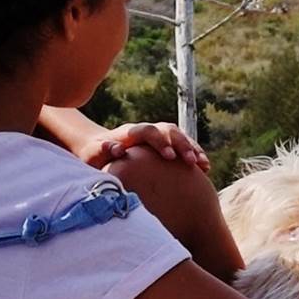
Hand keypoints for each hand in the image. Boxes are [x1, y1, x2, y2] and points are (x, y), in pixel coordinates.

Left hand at [79, 120, 209, 171]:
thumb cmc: (94, 154)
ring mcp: (157, 137)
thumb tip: (116, 149)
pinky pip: (183, 147)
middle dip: (181, 144)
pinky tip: (204, 167)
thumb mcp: (93, 153)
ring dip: (192, 149)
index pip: (148, 131)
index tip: (169, 157)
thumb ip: (104, 150)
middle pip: (169, 131)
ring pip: (180, 137)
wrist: (98, 149)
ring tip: (203, 165)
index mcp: (130, 132)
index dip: (160, 142)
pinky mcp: (164, 146)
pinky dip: (194, 154)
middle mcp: (147, 131)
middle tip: (190, 161)